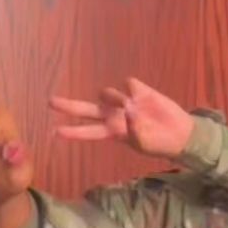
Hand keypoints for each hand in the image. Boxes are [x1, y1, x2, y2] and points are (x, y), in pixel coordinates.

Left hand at [50, 77, 194, 160]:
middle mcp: (113, 117)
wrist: (177, 133)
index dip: (72, 132)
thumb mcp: (143, 142)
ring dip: (114, 98)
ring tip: (131, 106)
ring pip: (106, 94)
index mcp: (111, 133)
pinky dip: (134, 90)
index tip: (55, 132)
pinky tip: (143, 98)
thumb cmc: (157, 143)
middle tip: (50, 102)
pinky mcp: (138, 91)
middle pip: (86, 110)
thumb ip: (133, 127)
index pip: (87, 132)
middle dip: (68, 106)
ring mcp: (124, 103)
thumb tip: (129, 108)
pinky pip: (129, 84)